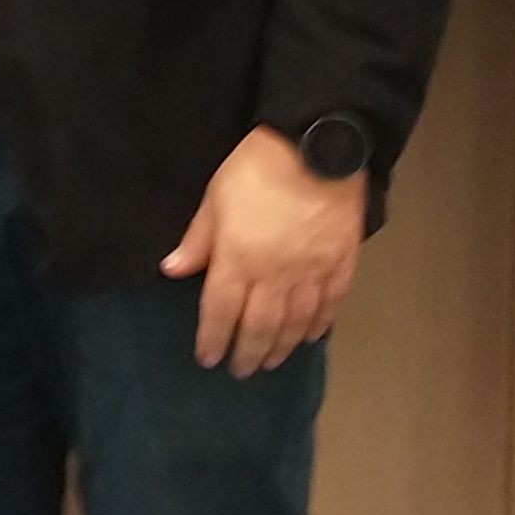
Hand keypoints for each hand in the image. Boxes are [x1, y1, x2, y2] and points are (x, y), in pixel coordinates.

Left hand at [160, 128, 365, 376]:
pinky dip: (320, 324)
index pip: (221, 312)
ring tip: (272, 361)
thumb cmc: (257, 167)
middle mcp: (274, 277)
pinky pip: (330, 303)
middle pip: (260, 327)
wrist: (317, 144)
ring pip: (296, 323)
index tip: (208, 359)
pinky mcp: (341, 263)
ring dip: (282, 347)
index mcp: (238, 261)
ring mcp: (311, 273)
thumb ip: (197, 239)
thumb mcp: (216, 197)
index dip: (214, 339)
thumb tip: (172, 270)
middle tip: (241, 370)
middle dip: (248, 353)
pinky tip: (312, 336)